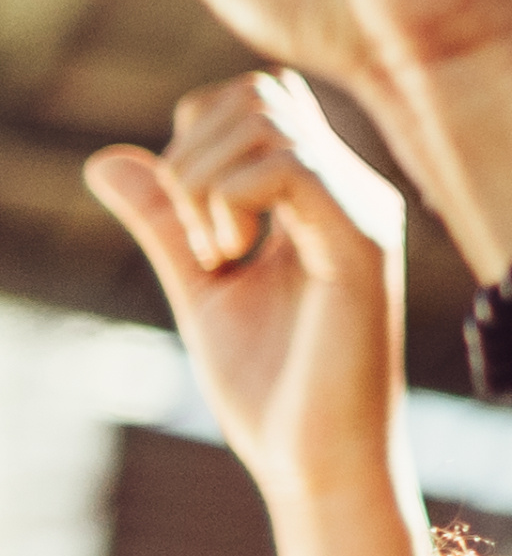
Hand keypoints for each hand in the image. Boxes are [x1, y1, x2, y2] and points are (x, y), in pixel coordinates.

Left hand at [90, 75, 411, 534]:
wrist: (318, 462)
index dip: (195, 139)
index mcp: (324, 196)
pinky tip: (231, 261)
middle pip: (257, 94)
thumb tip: (105, 158)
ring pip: (265, 121)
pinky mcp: (363, 243)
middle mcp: (353, 190)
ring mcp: (363, 211)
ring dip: (205, 183)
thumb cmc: (272, 389)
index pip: (255, 101)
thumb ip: (163, 223)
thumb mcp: (199, 288)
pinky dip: (230, 203)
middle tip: (193, 240)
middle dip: (191, 154)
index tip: (188, 226)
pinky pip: (287, 168)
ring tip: (215, 258)